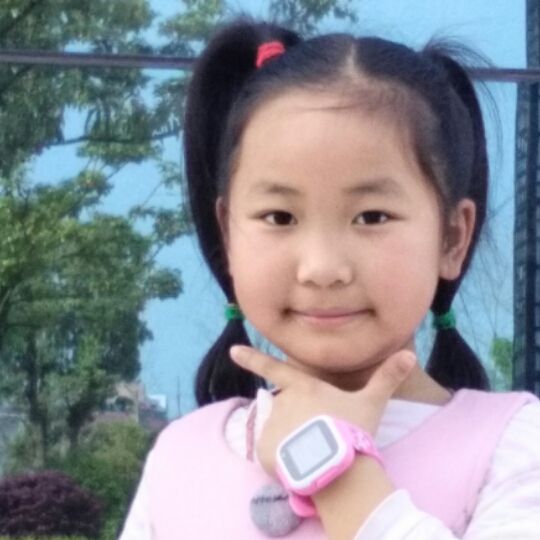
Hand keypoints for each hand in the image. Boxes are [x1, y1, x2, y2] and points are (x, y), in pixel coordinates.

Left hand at [229, 345, 415, 477]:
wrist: (341, 466)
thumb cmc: (354, 428)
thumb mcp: (372, 402)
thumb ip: (387, 377)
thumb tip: (410, 354)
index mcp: (303, 387)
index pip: (274, 369)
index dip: (252, 359)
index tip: (232, 350)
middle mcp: (282, 402)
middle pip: (286, 410)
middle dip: (299, 423)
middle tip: (321, 436)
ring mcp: (270, 426)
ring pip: (279, 434)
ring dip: (292, 441)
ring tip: (314, 452)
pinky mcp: (264, 451)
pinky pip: (272, 456)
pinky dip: (283, 461)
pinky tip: (301, 464)